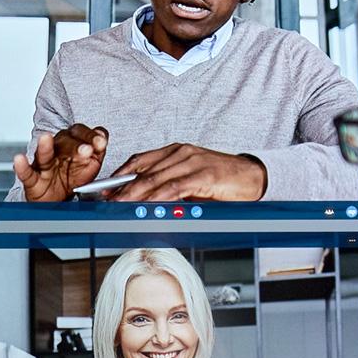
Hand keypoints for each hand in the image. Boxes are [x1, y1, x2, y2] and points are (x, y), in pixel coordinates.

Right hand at [11, 124, 110, 200]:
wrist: (58, 199)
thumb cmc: (73, 176)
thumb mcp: (91, 163)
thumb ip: (98, 149)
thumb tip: (102, 136)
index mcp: (72, 143)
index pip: (80, 133)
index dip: (91, 136)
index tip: (101, 143)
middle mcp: (57, 150)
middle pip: (64, 141)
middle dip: (76, 145)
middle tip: (87, 150)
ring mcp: (44, 164)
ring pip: (43, 154)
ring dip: (45, 147)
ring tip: (45, 138)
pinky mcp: (32, 179)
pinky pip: (26, 172)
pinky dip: (22, 166)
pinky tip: (19, 160)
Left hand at [108, 143, 267, 202]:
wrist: (252, 177)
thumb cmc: (222, 180)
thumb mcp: (189, 180)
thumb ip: (168, 187)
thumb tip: (144, 202)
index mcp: (175, 151)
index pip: (140, 160)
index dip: (120, 175)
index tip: (105, 188)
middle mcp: (181, 153)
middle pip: (143, 170)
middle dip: (122, 188)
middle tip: (106, 201)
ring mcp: (192, 162)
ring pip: (156, 178)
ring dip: (135, 194)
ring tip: (120, 206)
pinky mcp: (203, 175)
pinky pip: (175, 187)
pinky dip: (158, 197)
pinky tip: (147, 205)